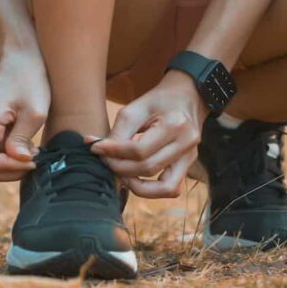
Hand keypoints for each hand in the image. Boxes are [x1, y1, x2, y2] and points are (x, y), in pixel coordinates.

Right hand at [0, 49, 49, 181]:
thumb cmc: (31, 80)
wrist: (22, 59)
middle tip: (34, 159)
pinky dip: (10, 157)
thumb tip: (19, 160)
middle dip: (10, 171)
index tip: (33, 160)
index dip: (10, 169)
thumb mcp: (34, 111)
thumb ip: (23, 138)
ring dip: (11, 165)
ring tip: (32, 150)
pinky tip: (27, 145)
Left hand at [90, 71, 208, 198]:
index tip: (95, 147)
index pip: (139, 150)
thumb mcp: (136, 108)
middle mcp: (186, 143)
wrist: (187, 96)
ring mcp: (190, 157)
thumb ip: (118, 132)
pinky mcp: (188, 165)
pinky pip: (172, 189)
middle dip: (120, 168)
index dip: (113, 152)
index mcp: (174, 124)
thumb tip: (97, 150)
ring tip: (120, 173)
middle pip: (148, 168)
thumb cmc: (159, 100)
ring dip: (135, 184)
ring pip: (163, 187)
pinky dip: (152, 190)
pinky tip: (136, 180)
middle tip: (104, 160)